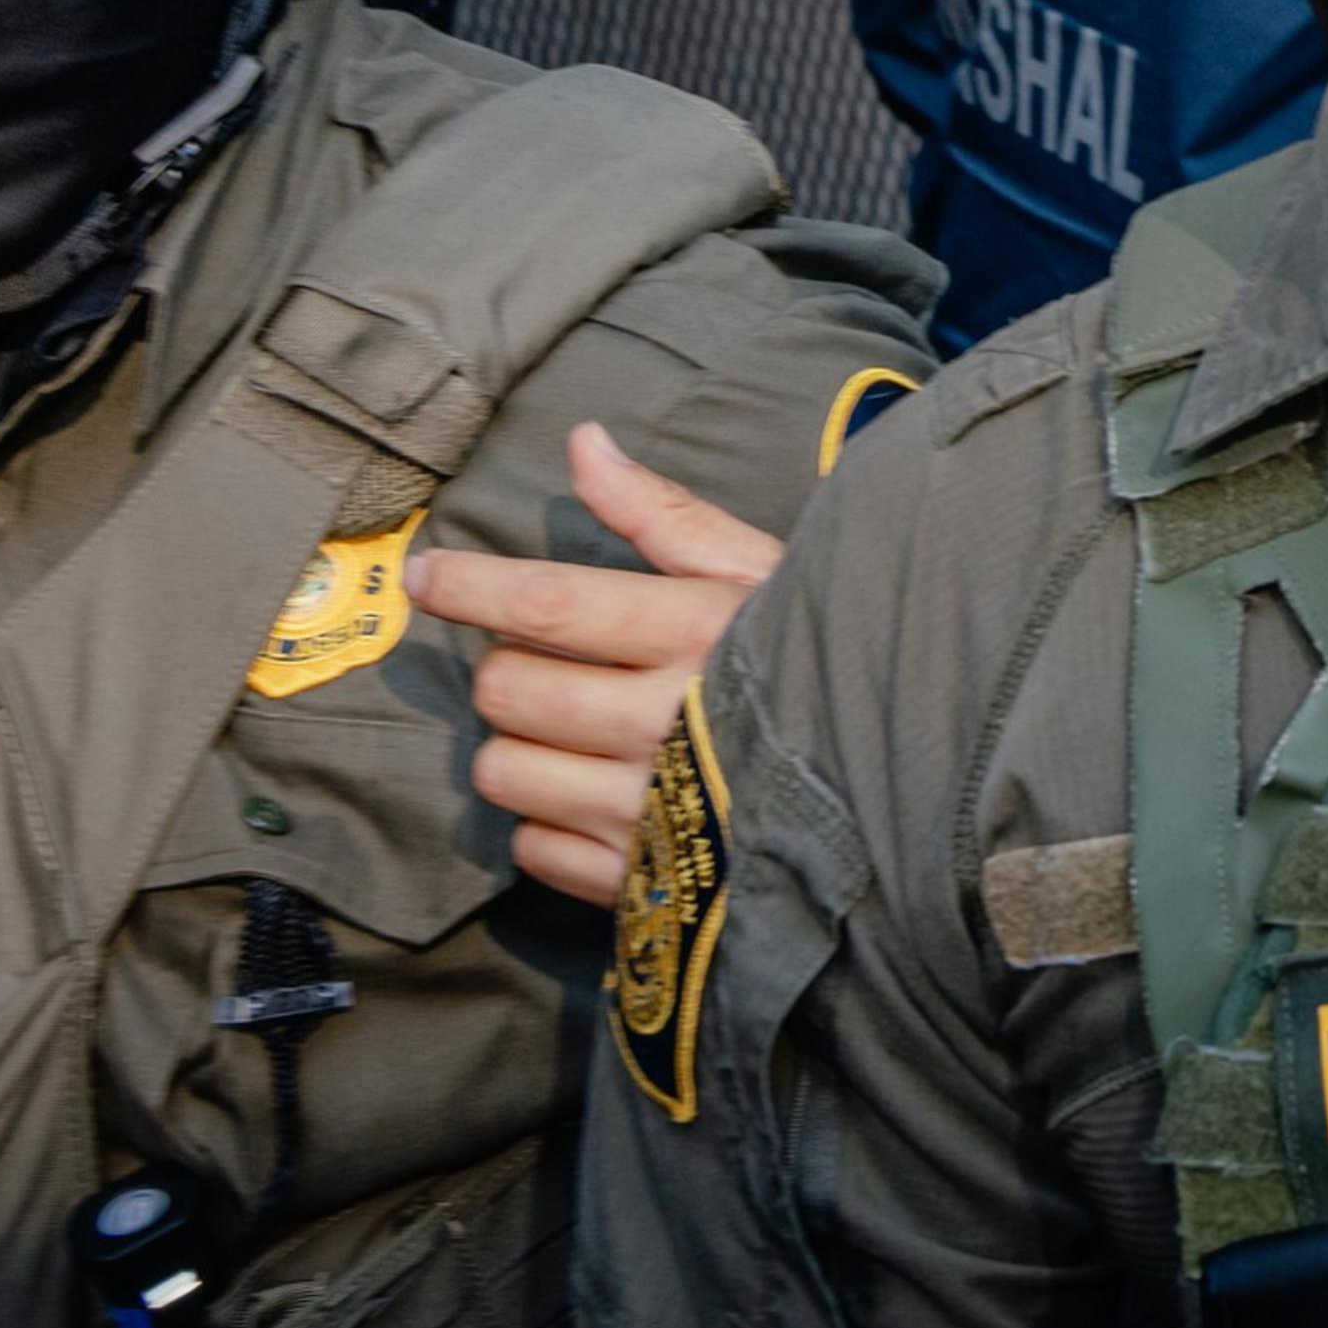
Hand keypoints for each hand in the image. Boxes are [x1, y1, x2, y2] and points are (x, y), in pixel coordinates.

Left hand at [407, 422, 785, 905]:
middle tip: (555, 663)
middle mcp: (661, 725)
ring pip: (504, 772)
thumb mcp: (759, 575)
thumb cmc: (821, 666)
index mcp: (691, 635)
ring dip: (522, 746)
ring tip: (574, 732)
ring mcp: (647, 812)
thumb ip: (662, 515)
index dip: (469, 584)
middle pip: (508, 690)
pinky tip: (598, 796)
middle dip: (512, 667)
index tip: (426, 574)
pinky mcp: (640, 883)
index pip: (545, 604)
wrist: (901, 795)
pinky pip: (532, 849)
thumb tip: (583, 444)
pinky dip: (547, 822)